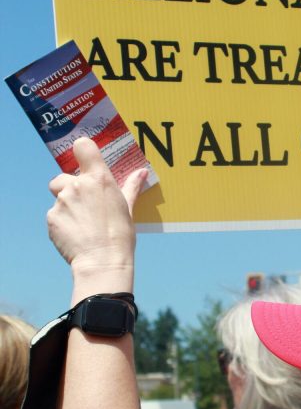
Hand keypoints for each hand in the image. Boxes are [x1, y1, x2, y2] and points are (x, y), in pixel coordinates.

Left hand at [47, 138, 146, 298]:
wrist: (102, 261)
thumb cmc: (120, 235)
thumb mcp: (128, 208)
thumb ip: (131, 187)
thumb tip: (142, 173)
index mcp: (99, 178)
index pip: (82, 147)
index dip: (81, 152)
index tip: (83, 161)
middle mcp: (77, 185)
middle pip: (63, 177)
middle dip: (70, 188)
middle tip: (85, 206)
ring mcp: (62, 201)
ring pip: (58, 198)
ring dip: (66, 206)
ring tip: (83, 224)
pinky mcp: (51, 218)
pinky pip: (54, 215)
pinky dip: (62, 222)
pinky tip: (75, 234)